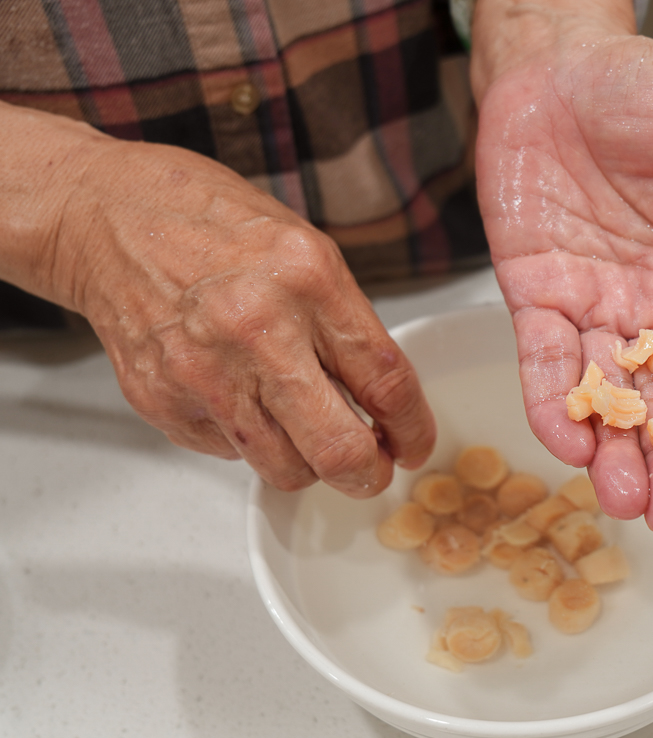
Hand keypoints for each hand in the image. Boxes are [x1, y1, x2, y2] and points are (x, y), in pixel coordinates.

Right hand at [1, 103, 434, 496]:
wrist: (107, 218)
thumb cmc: (209, 224)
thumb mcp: (306, 251)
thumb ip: (347, 325)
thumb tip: (383, 399)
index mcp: (309, 281)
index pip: (386, 382)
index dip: (413, 428)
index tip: (416, 444)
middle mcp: (258, 330)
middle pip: (339, 449)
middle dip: (368, 474)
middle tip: (372, 469)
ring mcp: (206, 373)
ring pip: (286, 469)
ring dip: (308, 464)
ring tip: (305, 432)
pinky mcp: (164, 401)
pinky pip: (231, 454)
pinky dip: (250, 442)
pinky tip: (243, 398)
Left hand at [471, 3, 652, 533]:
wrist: (557, 65)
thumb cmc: (646, 93)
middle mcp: (652, 304)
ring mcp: (591, 304)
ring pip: (604, 391)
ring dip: (611, 448)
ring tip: (619, 501)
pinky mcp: (533, 293)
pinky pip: (541, 356)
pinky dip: (550, 398)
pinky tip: (564, 440)